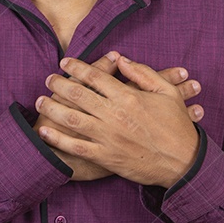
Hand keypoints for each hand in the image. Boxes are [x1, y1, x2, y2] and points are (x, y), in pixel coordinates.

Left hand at [35, 53, 201, 187]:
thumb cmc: (177, 126)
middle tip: (48, 79)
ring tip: (40, 101)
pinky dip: (58, 139)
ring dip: (53, 108)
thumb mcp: (167, 92)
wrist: (183, 163)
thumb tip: (121, 60)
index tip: (65, 62)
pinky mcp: (106, 157)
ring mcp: (108, 137)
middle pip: (78, 94)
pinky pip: (76, 147)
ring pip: (72, 119)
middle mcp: (114, 115)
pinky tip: (45, 131)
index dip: (76, 67)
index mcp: (128, 96)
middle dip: (59, 84)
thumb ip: (143, 73)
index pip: (95, 76)